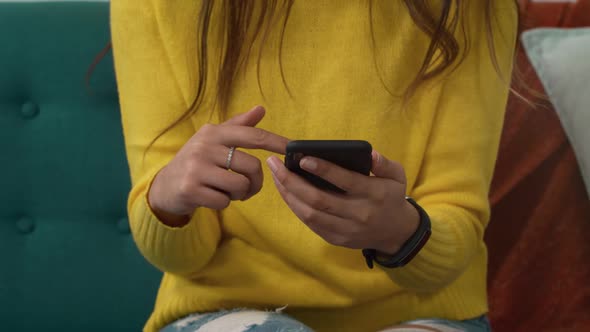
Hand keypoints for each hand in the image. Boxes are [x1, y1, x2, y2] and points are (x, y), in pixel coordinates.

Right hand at [149, 106, 288, 226]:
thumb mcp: (215, 140)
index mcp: (214, 132)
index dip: (275, 142)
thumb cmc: (198, 161)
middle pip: (252, 166)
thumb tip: (261, 108)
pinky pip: (224, 201)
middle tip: (245, 186)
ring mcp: (196, 168)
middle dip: (255, 181)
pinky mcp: (190, 189)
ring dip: (239, 194)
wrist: (166, 185)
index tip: (291, 149)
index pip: (253, 136)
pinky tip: (212, 197)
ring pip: (240, 185)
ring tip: (226, 190)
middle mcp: (204, 146)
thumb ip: (238, 126)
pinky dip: (223, 203)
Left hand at [266, 151, 418, 254]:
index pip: (346, 181)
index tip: (302, 158)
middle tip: (275, 164)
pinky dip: (295, 207)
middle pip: (319, 199)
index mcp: (374, 194)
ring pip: (310, 214)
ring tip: (276, 176)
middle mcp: (358, 214)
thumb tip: (369, 153)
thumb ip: (384, 163)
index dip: (323, 170)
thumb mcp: (397, 176)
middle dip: (292, 181)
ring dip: (288, 194)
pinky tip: (286, 192)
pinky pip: (310, 223)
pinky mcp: (336, 239)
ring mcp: (346, 229)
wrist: (395, 232)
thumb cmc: (391, 196)